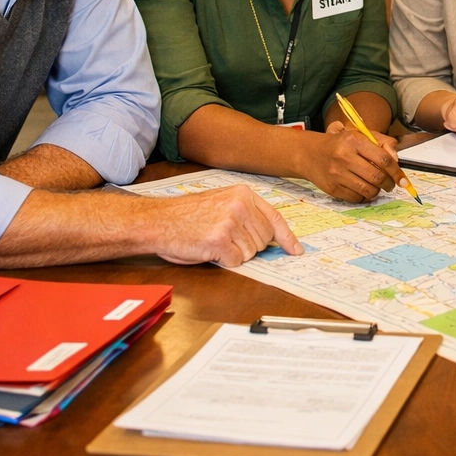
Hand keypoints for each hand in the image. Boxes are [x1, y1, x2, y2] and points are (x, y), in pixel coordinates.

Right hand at [149, 185, 300, 265]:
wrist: (159, 221)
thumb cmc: (186, 215)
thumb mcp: (221, 203)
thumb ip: (246, 213)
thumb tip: (270, 236)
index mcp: (243, 194)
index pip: (274, 218)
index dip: (287, 237)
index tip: (296, 250)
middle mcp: (240, 205)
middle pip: (263, 240)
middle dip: (248, 246)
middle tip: (225, 239)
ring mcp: (231, 222)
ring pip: (250, 253)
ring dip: (234, 254)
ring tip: (214, 241)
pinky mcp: (220, 241)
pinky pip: (235, 261)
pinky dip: (224, 261)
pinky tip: (209, 249)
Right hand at [297, 123, 404, 202]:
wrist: (309, 154)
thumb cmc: (339, 144)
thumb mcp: (360, 135)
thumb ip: (382, 143)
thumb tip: (396, 162)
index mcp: (354, 141)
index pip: (383, 159)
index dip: (397, 172)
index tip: (403, 180)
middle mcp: (344, 157)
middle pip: (377, 177)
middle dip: (389, 184)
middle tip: (390, 184)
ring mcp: (337, 174)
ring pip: (368, 190)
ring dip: (377, 191)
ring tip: (376, 185)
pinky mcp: (332, 188)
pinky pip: (356, 198)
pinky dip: (364, 196)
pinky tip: (362, 189)